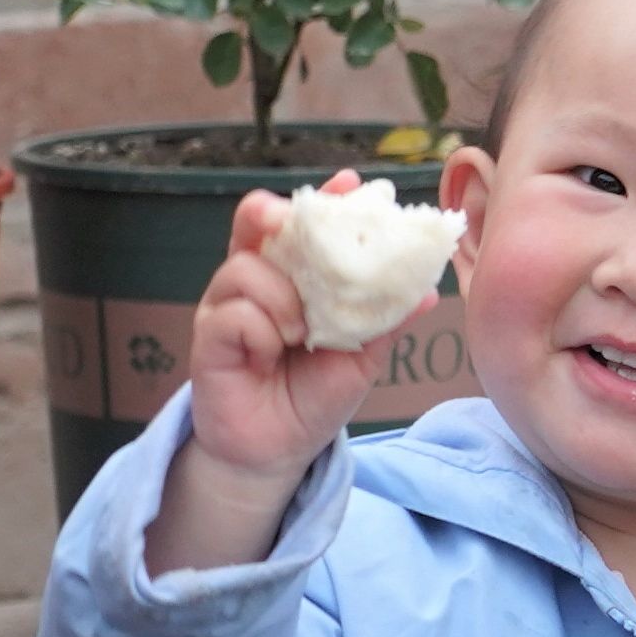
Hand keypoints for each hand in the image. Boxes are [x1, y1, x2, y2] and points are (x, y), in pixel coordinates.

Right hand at [143, 181, 386, 573]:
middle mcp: (256, 281)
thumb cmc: (315, 395)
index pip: (304, 224)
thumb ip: (385, 321)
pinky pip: (235, 313)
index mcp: (293, 275)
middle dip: (273, 213)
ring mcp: (227, 305)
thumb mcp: (361, 357)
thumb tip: (428, 292)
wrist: (279, 451)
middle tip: (288, 220)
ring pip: (246, 268)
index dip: (325, 200)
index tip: (351, 184)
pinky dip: (261, 330)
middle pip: (255, 223)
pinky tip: (271, 352)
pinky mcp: (208, 337)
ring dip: (281, 295)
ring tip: (301, 331)